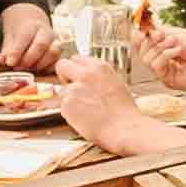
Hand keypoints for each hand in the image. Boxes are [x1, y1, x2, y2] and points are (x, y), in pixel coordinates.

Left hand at [0, 3, 58, 73]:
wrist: (34, 22)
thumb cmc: (21, 31)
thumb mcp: (10, 36)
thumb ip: (7, 49)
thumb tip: (3, 60)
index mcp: (32, 25)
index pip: (25, 37)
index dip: (16, 51)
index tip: (9, 62)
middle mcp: (46, 32)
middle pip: (41, 45)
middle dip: (27, 59)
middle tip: (17, 67)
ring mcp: (56, 42)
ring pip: (53, 54)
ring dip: (39, 65)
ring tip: (27, 68)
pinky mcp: (60, 53)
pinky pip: (57, 62)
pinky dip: (47, 69)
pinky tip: (36, 70)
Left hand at [58, 53, 185, 155]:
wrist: (124, 128)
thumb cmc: (123, 112)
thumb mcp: (115, 83)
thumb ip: (98, 76)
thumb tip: (87, 77)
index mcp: (100, 67)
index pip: (76, 58)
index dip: (75, 69)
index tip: (77, 77)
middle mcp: (86, 74)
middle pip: (61, 65)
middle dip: (64, 77)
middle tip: (72, 88)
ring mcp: (75, 88)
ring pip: (61, 90)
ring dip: (69, 99)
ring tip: (85, 109)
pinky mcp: (67, 104)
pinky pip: (62, 106)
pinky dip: (70, 113)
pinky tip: (84, 117)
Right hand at [138, 21, 185, 91]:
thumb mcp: (175, 34)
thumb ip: (155, 34)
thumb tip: (136, 33)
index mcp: (165, 51)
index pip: (144, 46)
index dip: (140, 38)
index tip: (142, 30)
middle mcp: (164, 63)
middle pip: (142, 53)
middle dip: (151, 42)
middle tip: (164, 36)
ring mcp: (166, 74)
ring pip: (147, 60)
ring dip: (160, 48)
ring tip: (176, 44)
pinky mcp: (170, 81)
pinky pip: (156, 68)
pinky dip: (164, 56)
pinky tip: (177, 51)